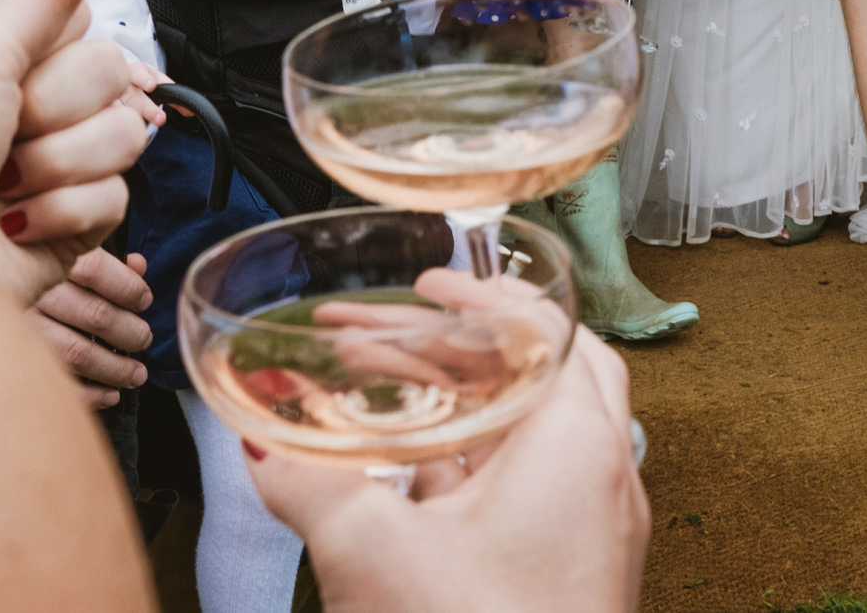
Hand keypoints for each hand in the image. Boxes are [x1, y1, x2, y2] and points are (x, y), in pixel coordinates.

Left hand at [0, 0, 150, 307]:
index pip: (81, 19)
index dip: (56, 49)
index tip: (11, 76)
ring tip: (4, 187)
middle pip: (111, 74)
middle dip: (53, 113)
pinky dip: (64, 214)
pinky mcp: (80, 217)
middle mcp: (34, 104)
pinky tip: (20, 223)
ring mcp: (60, 161)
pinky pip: (118, 196)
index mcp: (0, 55)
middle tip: (1, 137)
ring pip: (124, 135)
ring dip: (56, 168)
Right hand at [28, 248, 153, 407]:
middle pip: (97, 315)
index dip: (130, 288)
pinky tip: (110, 394)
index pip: (98, 270)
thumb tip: (138, 265)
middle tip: (143, 340)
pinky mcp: (12, 362)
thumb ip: (104, 262)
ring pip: (79, 352)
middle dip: (131, 333)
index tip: (143, 301)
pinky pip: (58, 382)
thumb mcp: (63, 256)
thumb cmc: (27, 275)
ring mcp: (21, 329)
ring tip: (136, 374)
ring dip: (117, 369)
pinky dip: (91, 394)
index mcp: (47, 258)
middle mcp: (34, 293)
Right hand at [247, 324, 647, 612]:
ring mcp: (595, 537)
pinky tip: (406, 491)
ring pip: (536, 442)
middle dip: (467, 351)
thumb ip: (308, 483)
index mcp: (577, 443)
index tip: (429, 283)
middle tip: (397, 337)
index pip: (549, 328)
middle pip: (547, 376)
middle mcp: (604, 481)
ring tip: (384, 404)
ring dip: (466, 415)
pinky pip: (530, 500)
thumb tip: (262, 449)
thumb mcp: (368, 551)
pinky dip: (474, 475)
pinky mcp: (574, 583)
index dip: (484, 296)